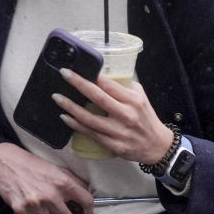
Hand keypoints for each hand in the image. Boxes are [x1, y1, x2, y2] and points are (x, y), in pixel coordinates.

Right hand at [0, 142, 93, 213]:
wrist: (8, 163)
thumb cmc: (34, 166)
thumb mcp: (57, 169)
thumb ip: (73, 181)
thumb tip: (86, 192)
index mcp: (63, 182)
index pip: (87, 202)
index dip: (88, 209)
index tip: (85, 211)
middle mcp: (51, 195)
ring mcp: (35, 204)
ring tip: (47, 213)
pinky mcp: (21, 210)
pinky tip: (34, 213)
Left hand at [54, 68, 173, 165]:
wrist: (156, 146)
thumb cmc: (146, 118)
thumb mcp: (141, 98)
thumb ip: (124, 87)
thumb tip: (103, 76)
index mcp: (133, 100)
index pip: (110, 85)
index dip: (93, 75)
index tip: (78, 68)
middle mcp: (126, 115)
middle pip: (98, 98)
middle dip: (79, 84)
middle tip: (64, 74)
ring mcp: (119, 131)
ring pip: (90, 119)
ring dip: (71, 107)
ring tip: (57, 98)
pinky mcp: (113, 145)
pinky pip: (90, 133)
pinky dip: (76, 125)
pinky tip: (65, 117)